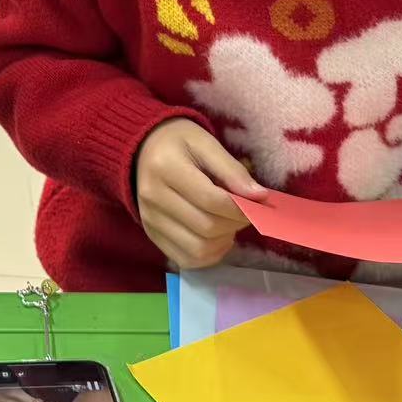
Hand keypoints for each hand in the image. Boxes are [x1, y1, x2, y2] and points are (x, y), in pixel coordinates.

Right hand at [135, 119, 267, 269]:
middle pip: (206, 227)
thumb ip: (232, 170)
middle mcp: (152, 198)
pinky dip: (209, 255)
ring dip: (223, 242)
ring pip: (198, 249)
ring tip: (229, 224)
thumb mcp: (206, 143)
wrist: (141, 150)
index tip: (257, 204)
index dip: (241, 208)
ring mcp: (150, 221)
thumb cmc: (178, 142)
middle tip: (245, 213)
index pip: (212, 201)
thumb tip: (260, 198)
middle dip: (235, 224)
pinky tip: (216, 238)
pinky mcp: (152, 236)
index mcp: (165, 168)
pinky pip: (187, 259)